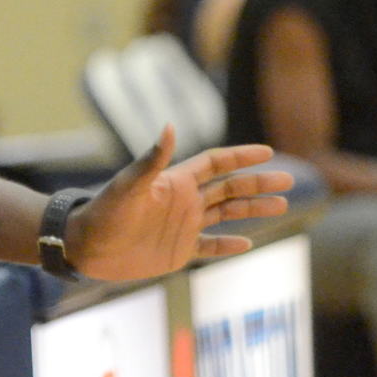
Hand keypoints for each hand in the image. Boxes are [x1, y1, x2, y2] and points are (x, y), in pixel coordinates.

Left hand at [64, 126, 287, 281]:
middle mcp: (184, 202)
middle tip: (289, 180)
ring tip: (283, 206)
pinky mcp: (178, 250)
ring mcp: (183, 226)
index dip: (240, 157)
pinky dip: (229, 245)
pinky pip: (210, 246)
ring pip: (227, 214)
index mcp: (176, 182)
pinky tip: (247, 243)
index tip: (266, 152)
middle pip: (229, 188)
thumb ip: (152, 160)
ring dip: (253, 209)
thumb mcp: (129, 186)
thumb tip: (170, 126)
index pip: (216, 164)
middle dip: (258, 183)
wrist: (86, 247)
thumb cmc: (104, 212)